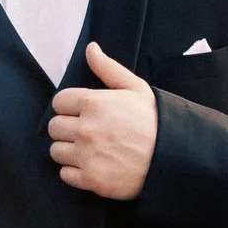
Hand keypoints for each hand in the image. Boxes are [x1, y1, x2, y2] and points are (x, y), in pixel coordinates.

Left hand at [49, 42, 158, 200]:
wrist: (173, 157)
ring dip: (69, 150)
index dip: (70, 106)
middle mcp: (86, 129)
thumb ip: (108, 68)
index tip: (83, 112)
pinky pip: (65, 174)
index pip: (59, 102)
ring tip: (89, 149)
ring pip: (56, 151)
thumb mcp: (136, 88)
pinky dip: (75, 172)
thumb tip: (91, 48)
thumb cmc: (155, 120)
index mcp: (94, 103)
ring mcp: (87, 156)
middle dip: (67, 128)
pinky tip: (92, 165)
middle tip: (87, 131)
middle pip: (54, 127)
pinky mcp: (91, 179)